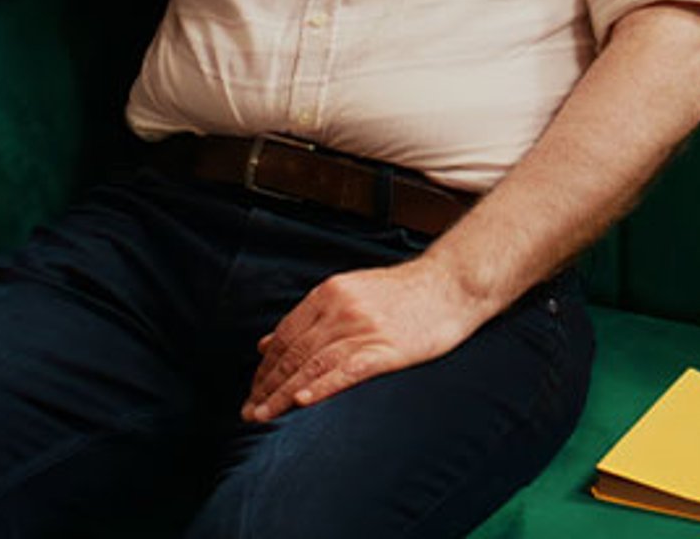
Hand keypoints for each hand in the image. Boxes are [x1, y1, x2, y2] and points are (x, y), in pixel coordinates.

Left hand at [241, 258, 499, 422]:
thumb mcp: (349, 293)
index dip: (265, 367)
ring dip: (282, 394)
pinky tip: (301, 402)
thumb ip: (308, 318)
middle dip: (267, 386)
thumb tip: (266, 343)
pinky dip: (320, 387)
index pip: (285, 336)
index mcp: (327, 294)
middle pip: (293, 353)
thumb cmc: (403, 293)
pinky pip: (346, 370)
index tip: (253, 390)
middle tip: (248, 412)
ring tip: (263, 415)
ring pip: (312, 365)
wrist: (451, 284)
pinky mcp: (386, 348)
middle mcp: (339, 309)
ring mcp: (362, 328)